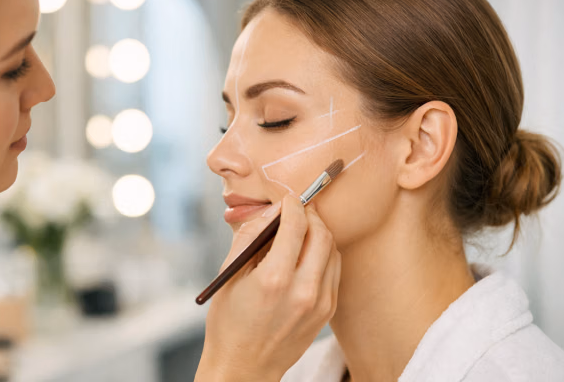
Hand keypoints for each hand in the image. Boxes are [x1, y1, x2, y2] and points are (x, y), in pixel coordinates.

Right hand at [195, 195, 341, 381]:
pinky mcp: (327, 312)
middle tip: (297, 209)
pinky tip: (307, 253)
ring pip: (333, 250)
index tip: (287, 199)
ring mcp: (319, 303)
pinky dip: (324, 254)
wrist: (244, 367)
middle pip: (321, 234)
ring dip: (319, 233)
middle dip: (310, 214)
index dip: (293, 204)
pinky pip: (334, 270)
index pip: (296, 225)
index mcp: (273, 279)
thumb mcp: (229, 274)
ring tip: (301, 229)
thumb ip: (251, 237)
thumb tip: (272, 210)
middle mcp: (302, 291)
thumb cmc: (229, 321)